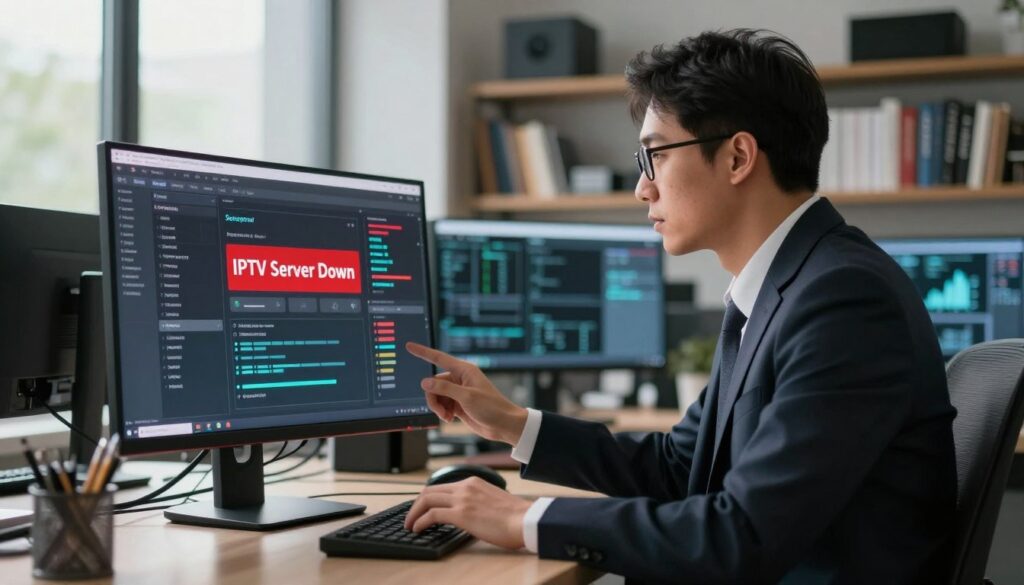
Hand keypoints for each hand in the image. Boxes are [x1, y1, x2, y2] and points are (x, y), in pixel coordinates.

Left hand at [404, 477, 531, 548]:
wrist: (525, 520)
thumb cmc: (515, 516)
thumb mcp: (493, 500)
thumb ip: (477, 501)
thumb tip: (468, 513)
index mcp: (473, 482)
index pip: (442, 486)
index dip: (428, 497)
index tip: (422, 507)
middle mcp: (465, 486)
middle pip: (430, 490)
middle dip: (416, 504)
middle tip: (411, 516)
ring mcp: (462, 499)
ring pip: (427, 499)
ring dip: (414, 513)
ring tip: (410, 524)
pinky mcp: (461, 514)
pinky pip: (432, 515)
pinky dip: (420, 521)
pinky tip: (417, 529)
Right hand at [405, 342, 527, 445]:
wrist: (503, 425)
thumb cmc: (492, 407)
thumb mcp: (466, 397)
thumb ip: (444, 389)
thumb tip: (425, 382)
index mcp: (464, 371)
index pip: (439, 358)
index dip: (423, 352)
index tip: (409, 346)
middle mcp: (460, 379)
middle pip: (434, 383)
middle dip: (433, 398)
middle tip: (441, 412)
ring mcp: (458, 392)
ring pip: (436, 395)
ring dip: (437, 407)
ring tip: (446, 417)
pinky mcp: (457, 404)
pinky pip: (441, 404)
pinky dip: (441, 412)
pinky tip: (449, 418)